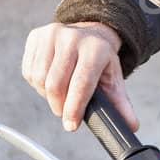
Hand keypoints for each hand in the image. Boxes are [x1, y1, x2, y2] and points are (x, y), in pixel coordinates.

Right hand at [21, 21, 140, 132]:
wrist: (89, 34)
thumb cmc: (100, 62)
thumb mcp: (113, 80)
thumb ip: (121, 104)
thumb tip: (131, 126)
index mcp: (96, 49)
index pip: (81, 83)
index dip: (74, 108)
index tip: (71, 125)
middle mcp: (73, 37)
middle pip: (56, 84)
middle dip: (59, 106)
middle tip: (65, 112)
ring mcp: (52, 34)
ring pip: (39, 79)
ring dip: (46, 95)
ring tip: (59, 94)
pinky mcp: (36, 36)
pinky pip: (28, 71)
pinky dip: (36, 84)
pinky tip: (49, 80)